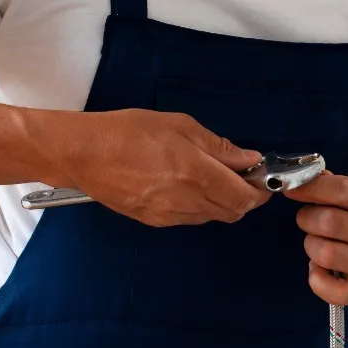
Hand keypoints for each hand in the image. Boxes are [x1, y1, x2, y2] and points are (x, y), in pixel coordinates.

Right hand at [40, 108, 269, 227]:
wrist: (85, 153)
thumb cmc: (130, 131)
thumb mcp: (180, 126)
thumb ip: (218, 147)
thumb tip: (248, 160)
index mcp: (196, 174)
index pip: (244, 197)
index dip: (260, 190)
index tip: (262, 178)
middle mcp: (186, 201)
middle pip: (232, 212)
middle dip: (244, 197)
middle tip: (240, 176)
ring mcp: (169, 215)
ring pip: (212, 217)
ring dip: (221, 201)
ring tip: (210, 176)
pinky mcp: (153, 221)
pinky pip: (189, 218)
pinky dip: (199, 205)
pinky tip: (186, 185)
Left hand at [287, 173, 347, 306]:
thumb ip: (346, 185)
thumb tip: (314, 178)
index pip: (344, 191)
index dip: (312, 188)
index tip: (292, 187)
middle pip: (328, 222)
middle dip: (307, 216)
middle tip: (309, 217)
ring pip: (324, 253)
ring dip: (311, 244)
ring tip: (318, 241)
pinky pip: (329, 289)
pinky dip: (315, 278)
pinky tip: (320, 268)